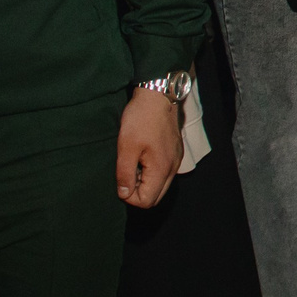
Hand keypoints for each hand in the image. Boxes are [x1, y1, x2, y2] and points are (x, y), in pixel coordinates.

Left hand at [116, 88, 181, 208]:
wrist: (158, 95)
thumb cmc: (141, 119)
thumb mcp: (126, 147)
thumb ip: (125, 174)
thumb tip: (124, 194)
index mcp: (161, 169)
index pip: (147, 201)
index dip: (130, 197)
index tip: (120, 180)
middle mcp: (173, 168)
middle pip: (156, 197)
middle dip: (138, 193)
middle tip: (125, 175)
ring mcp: (176, 160)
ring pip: (160, 185)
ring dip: (145, 182)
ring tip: (133, 164)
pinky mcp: (175, 152)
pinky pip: (164, 173)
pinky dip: (152, 173)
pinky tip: (142, 157)